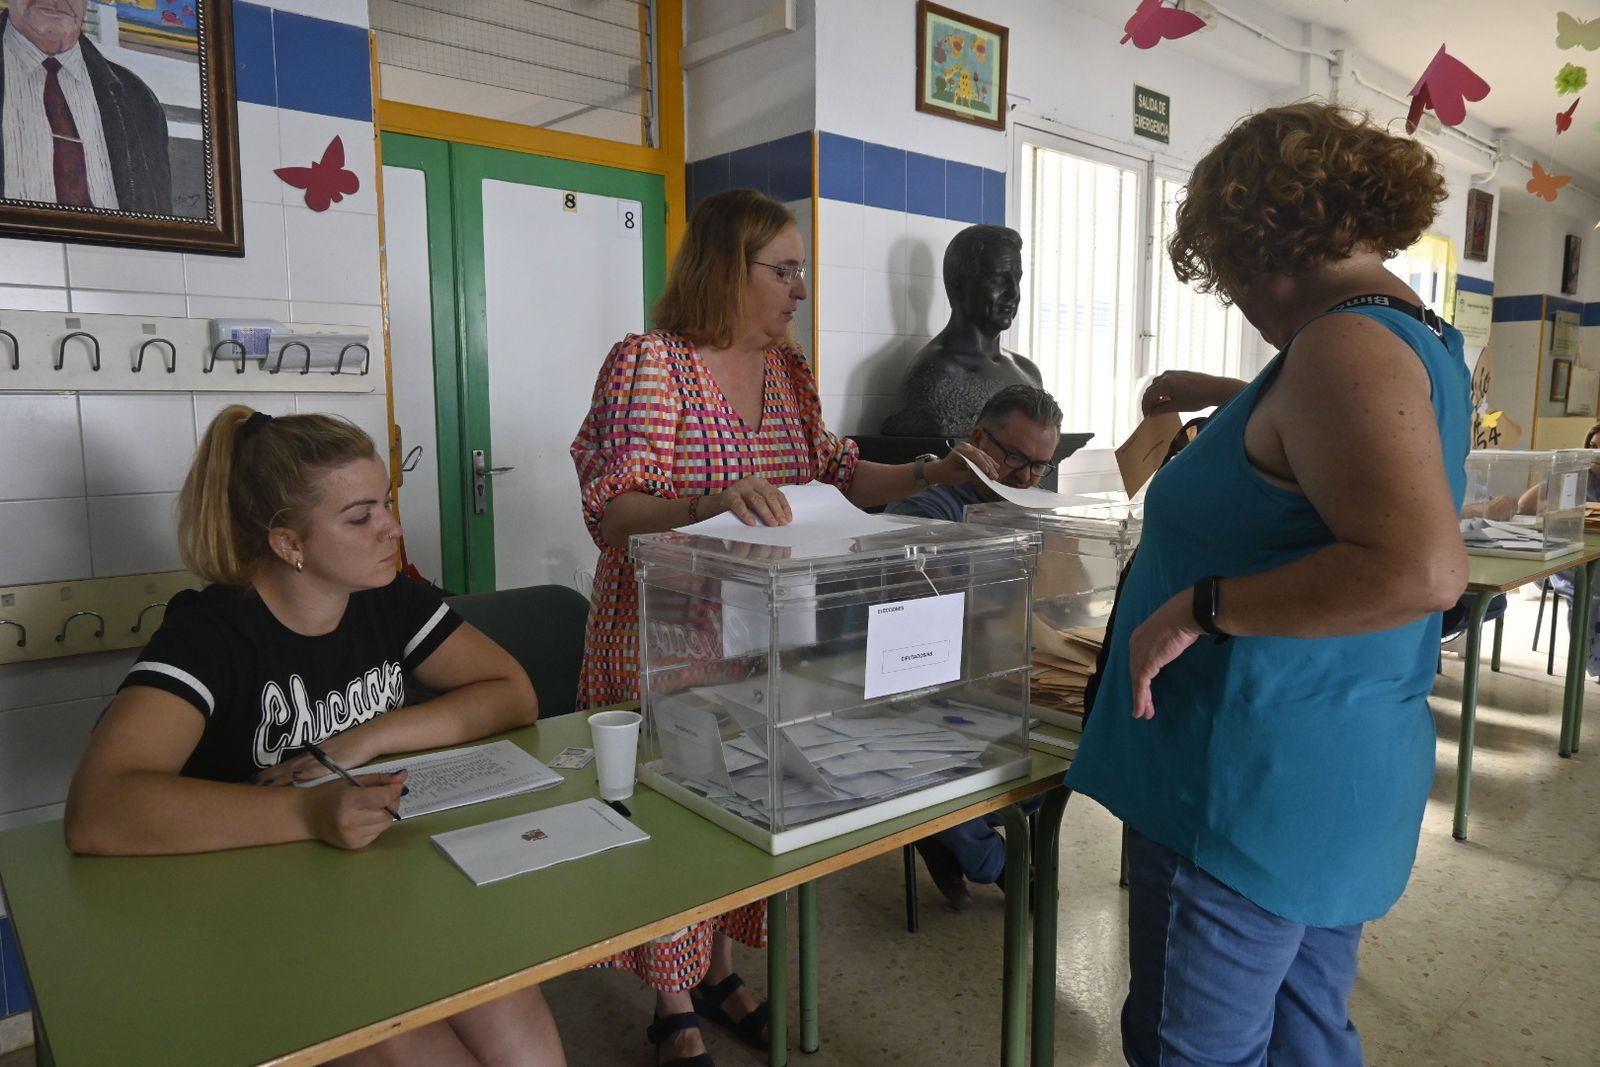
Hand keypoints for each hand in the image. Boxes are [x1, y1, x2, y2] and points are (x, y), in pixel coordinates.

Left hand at [254, 729, 381, 786]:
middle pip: (289, 765)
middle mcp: (315, 755)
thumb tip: (307, 775)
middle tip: (253, 782)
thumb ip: (322, 765)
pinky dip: (307, 772)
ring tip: (266, 782)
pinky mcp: (336, 761)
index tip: (258, 778)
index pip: (290, 764)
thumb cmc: (356, 747)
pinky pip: (319, 768)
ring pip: (299, 767)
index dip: (274, 771)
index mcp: (315, 754)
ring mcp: (324, 758)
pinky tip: (296, 777)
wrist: (371, 737)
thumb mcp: (334, 756)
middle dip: (271, 774)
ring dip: (282, 775)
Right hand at [302, 770, 406, 848]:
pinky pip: (377, 833)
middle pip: (388, 813)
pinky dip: (377, 824)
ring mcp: (352, 836)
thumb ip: (379, 779)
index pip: (383, 797)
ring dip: (386, 813)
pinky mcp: (354, 846)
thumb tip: (403, 777)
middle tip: (386, 794)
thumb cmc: (330, 794)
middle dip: (392, 802)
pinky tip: (365, 817)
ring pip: (385, 824)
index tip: (396, 785)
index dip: (394, 790)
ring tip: (374, 805)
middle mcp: (350, 821)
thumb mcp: (352, 780)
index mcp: (349, 801)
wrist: (306, 815)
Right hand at [713, 476, 791, 525]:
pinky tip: (752, 523)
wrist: (714, 507)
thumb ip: (766, 507)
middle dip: (777, 511)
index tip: (788, 519)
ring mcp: (739, 487)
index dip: (784, 506)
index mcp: (760, 483)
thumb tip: (782, 521)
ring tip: (772, 524)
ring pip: (757, 500)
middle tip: (782, 524)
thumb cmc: (738, 507)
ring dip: (766, 513)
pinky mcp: (728, 495)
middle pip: (768, 496)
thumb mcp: (754, 505)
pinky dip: (746, 514)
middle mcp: (751, 482)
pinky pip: (739, 505)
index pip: (776, 494)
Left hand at [931, 442, 999, 484]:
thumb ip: (971, 475)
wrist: (939, 470)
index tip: (989, 472)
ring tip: (996, 473)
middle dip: (988, 467)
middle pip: (980, 456)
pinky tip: (995, 466)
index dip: (982, 464)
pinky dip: (987, 462)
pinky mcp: (971, 451)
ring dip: (990, 464)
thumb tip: (984, 476)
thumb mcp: (958, 477)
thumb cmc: (946, 474)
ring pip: (982, 456)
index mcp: (959, 451)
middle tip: (995, 476)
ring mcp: (968, 448)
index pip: (974, 457)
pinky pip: (981, 456)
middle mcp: (964, 447)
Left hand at [1126, 590, 1202, 718]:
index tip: (1146, 689)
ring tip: (1144, 714)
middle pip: (1136, 671)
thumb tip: (1177, 641)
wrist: (1186, 614)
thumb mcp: (1172, 629)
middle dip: (1139, 691)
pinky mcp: (1146, 663)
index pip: (1138, 660)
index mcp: (1140, 635)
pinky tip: (1142, 711)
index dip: (1141, 676)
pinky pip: (1141, 685)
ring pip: (1137, 681)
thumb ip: (1169, 639)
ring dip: (1141, 700)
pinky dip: (1141, 699)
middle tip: (1144, 707)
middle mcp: (1136, 644)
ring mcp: (1140, 653)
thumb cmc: (1185, 618)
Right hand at [1142, 370, 1239, 416]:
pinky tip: (1167, 397)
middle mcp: (1166, 376)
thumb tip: (1151, 412)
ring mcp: (1173, 373)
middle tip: (1150, 412)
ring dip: (1154, 394)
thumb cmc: (1198, 399)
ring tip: (1158, 405)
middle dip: (1148, 401)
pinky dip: (1162, 389)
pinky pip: (1164, 380)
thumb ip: (1162, 409)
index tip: (1146, 416)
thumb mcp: (1178, 406)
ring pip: (1156, 384)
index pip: (1148, 396)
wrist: (1216, 388)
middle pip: (1150, 389)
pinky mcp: (1179, 373)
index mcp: (1165, 384)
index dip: (1145, 407)